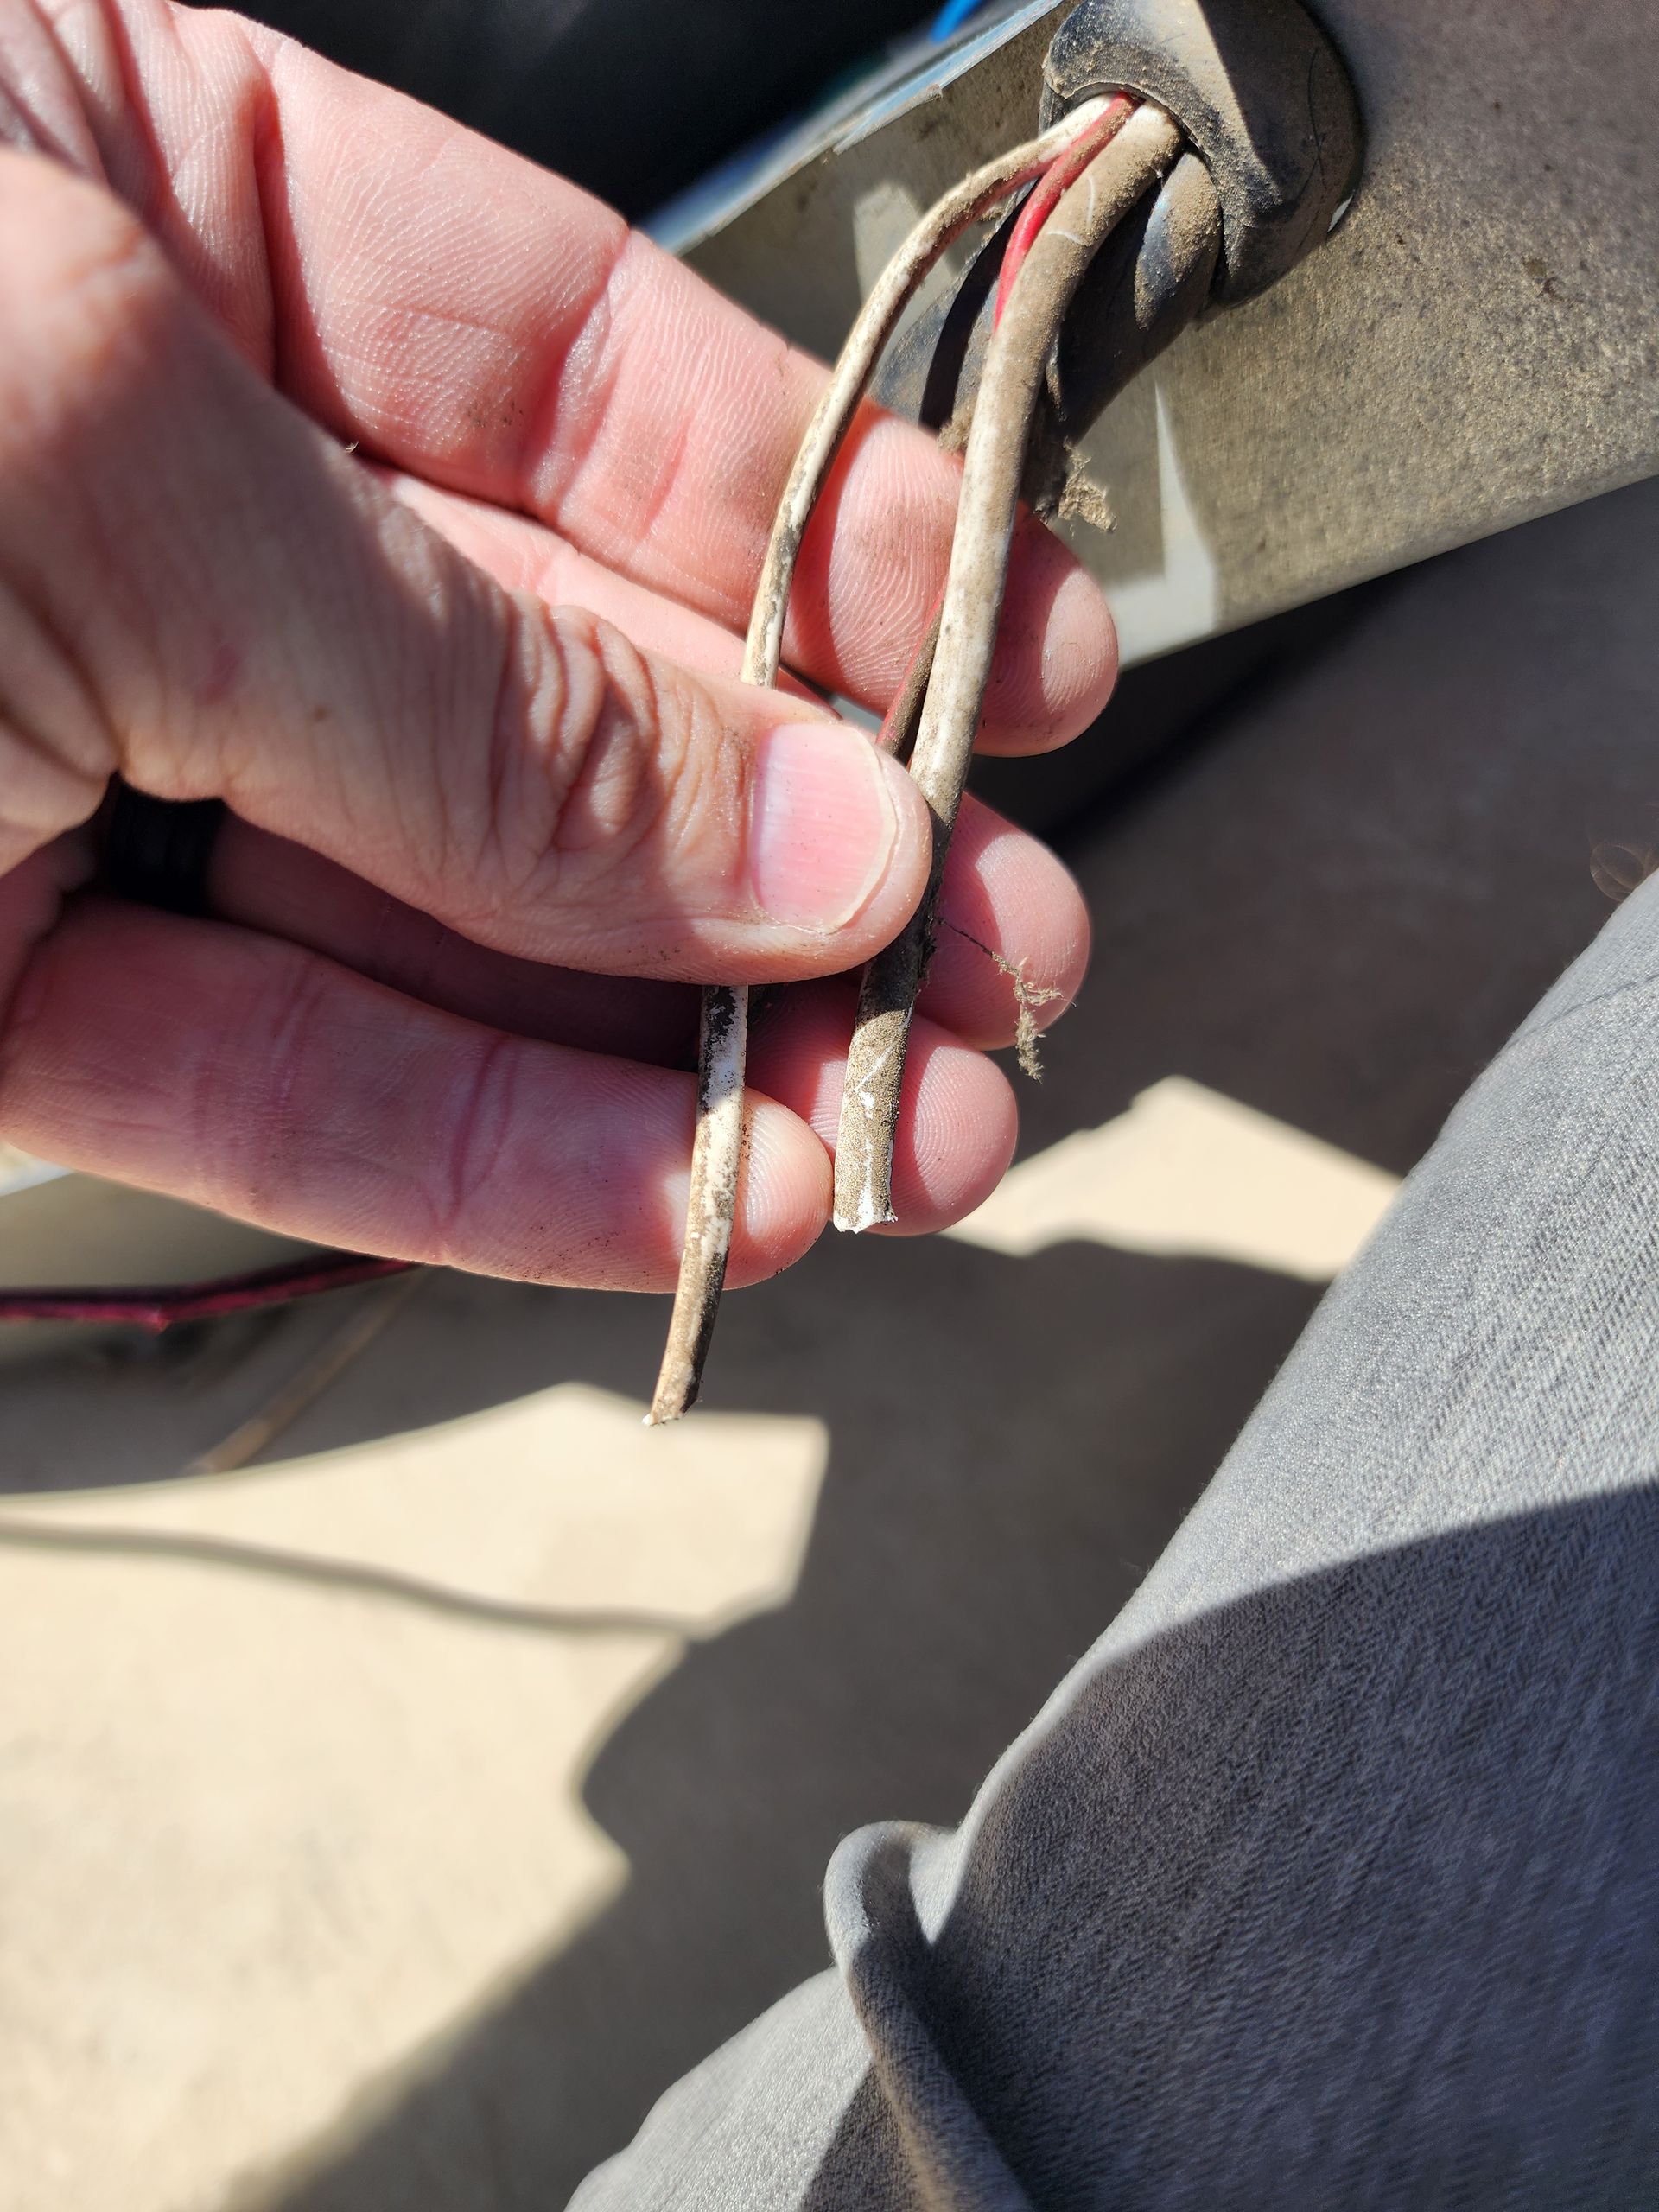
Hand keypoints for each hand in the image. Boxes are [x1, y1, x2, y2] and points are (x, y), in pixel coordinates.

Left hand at [0, 0, 1113, 1292]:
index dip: (821, 534)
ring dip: (689, 1053)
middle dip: (794, 847)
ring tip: (897, 1133)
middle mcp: (120, 482)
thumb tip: (804, 833)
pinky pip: (282, 1082)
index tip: (1014, 670)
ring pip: (442, 924)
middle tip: (993, 954)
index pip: (568, 364)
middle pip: (551, 678)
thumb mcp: (90, 451)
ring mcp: (55, 758)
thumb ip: (470, 674)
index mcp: (129, 192)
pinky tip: (700, 1202)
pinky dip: (498, 1163)